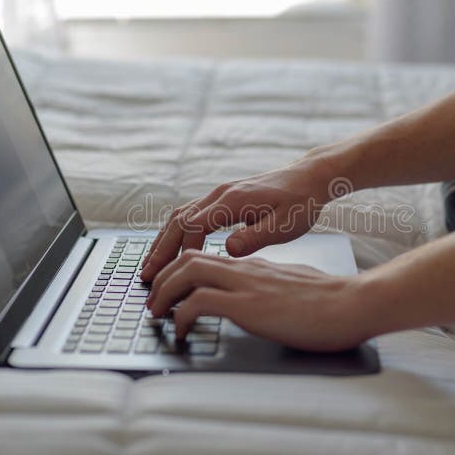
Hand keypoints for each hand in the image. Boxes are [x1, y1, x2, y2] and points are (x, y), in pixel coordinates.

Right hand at [141, 156, 335, 280]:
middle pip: (177, 220)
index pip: (192, 226)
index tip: (165, 276)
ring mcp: (220, 194)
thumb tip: (228, 250)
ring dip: (164, 240)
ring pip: (180, 216)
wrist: (310, 178)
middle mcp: (221, 194)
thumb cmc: (301, 202)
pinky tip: (173, 248)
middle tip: (145, 276)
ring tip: (151, 265)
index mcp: (233, 201)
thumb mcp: (285, 225)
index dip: (175, 252)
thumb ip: (255, 238)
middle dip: (160, 249)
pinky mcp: (224, 199)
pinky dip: (176, 232)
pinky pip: (191, 214)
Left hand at [146, 249, 367, 351]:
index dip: (181, 272)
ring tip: (158, 314)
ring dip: (165, 293)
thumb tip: (266, 298)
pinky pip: (198, 302)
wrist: (352, 303)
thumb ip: (274, 286)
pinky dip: (181, 316)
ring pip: (187, 272)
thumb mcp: (295, 286)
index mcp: (255, 266)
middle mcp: (246, 269)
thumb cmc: (331, 301)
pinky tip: (182, 331)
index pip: (207, 258)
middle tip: (154, 303)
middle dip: (164, 278)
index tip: (171, 291)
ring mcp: (246, 284)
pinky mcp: (248, 305)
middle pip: (188, 258)